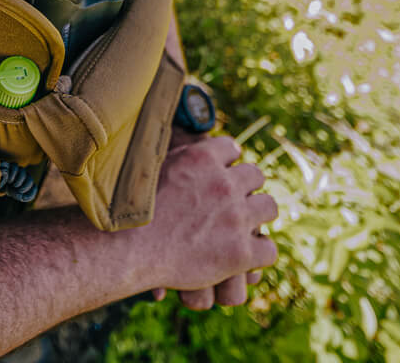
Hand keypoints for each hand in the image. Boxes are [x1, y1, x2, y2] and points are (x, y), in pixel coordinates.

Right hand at [141, 136, 277, 300]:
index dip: (226, 162)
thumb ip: (176, 157)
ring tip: (244, 225)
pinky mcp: (241, 252)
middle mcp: (224, 183)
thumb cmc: (131, 209)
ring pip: (269, 207)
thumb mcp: (150, 166)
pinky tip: (246, 256)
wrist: (129, 249)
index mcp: (202, 157)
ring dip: (258, 214)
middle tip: (232, 201)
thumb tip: (179, 143)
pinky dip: (259, 253)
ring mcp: (236, 217)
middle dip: (246, 186)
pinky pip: (269, 249)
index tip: (219, 173)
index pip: (231, 148)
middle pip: (255, 175)